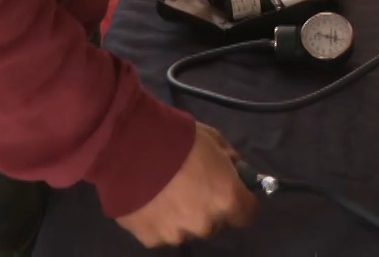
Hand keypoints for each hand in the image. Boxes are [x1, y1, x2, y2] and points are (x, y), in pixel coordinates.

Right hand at [115, 124, 256, 247]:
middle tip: (192, 187)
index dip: (240, 202)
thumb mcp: (214, 139)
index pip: (247, 213)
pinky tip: (149, 200)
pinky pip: (161, 232)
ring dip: (182, 216)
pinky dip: (158, 220)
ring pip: (187, 229)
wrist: (131, 148)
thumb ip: (229, 158)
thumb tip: (234, 167)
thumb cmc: (178, 139)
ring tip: (165, 192)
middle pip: (215, 223)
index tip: (230, 191)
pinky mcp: (151, 239)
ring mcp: (177, 234)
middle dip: (208, 209)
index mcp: (227, 199)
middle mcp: (206, 223)